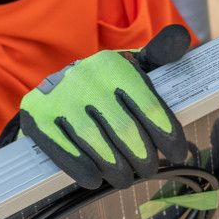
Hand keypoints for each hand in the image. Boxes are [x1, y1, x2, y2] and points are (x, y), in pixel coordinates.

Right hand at [19, 25, 191, 188]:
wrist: (51, 87)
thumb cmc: (102, 83)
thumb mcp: (127, 64)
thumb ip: (158, 54)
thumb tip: (180, 38)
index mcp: (112, 65)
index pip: (148, 106)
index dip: (167, 135)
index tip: (176, 154)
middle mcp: (85, 80)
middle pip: (125, 131)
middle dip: (143, 157)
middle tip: (148, 170)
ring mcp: (60, 100)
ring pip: (98, 145)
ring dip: (116, 169)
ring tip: (125, 178)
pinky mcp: (38, 119)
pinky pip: (66, 153)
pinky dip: (84, 170)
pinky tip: (95, 179)